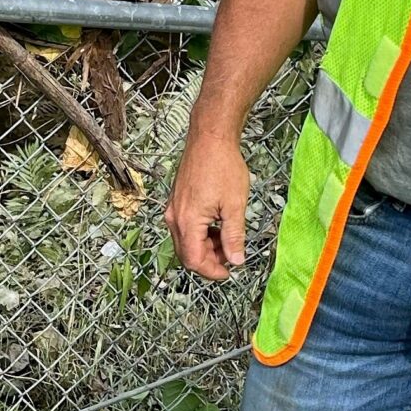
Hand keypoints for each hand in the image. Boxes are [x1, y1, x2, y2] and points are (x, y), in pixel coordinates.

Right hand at [165, 126, 249, 279]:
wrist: (210, 137)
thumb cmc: (222, 164)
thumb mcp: (235, 205)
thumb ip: (234, 237)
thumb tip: (236, 260)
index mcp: (188, 221)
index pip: (194, 260)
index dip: (212, 271)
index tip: (228, 273)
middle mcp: (175, 216)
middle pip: (187, 253)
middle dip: (209, 260)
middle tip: (231, 257)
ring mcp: (174, 208)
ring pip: (186, 241)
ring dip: (206, 247)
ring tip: (228, 238)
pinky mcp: (177, 201)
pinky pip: (186, 227)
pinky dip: (202, 233)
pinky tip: (218, 225)